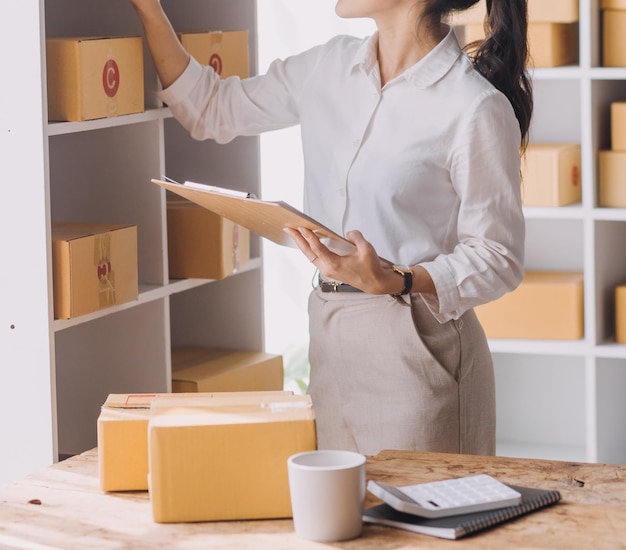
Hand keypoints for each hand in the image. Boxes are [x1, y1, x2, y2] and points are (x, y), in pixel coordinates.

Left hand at [283, 227, 403, 294]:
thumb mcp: (367, 249)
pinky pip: (315, 258)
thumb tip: (348, 233)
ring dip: (302, 244)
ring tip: (295, 233)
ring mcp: (327, 270)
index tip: (302, 227)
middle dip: (297, 240)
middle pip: (308, 252)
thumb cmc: (370, 268)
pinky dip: (310, 249)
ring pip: (310, 256)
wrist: (374, 283)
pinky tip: (307, 241)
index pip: (317, 248)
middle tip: (288, 228)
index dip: (309, 237)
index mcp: (335, 264)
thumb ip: (356, 237)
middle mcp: (328, 268)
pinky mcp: (329, 270)